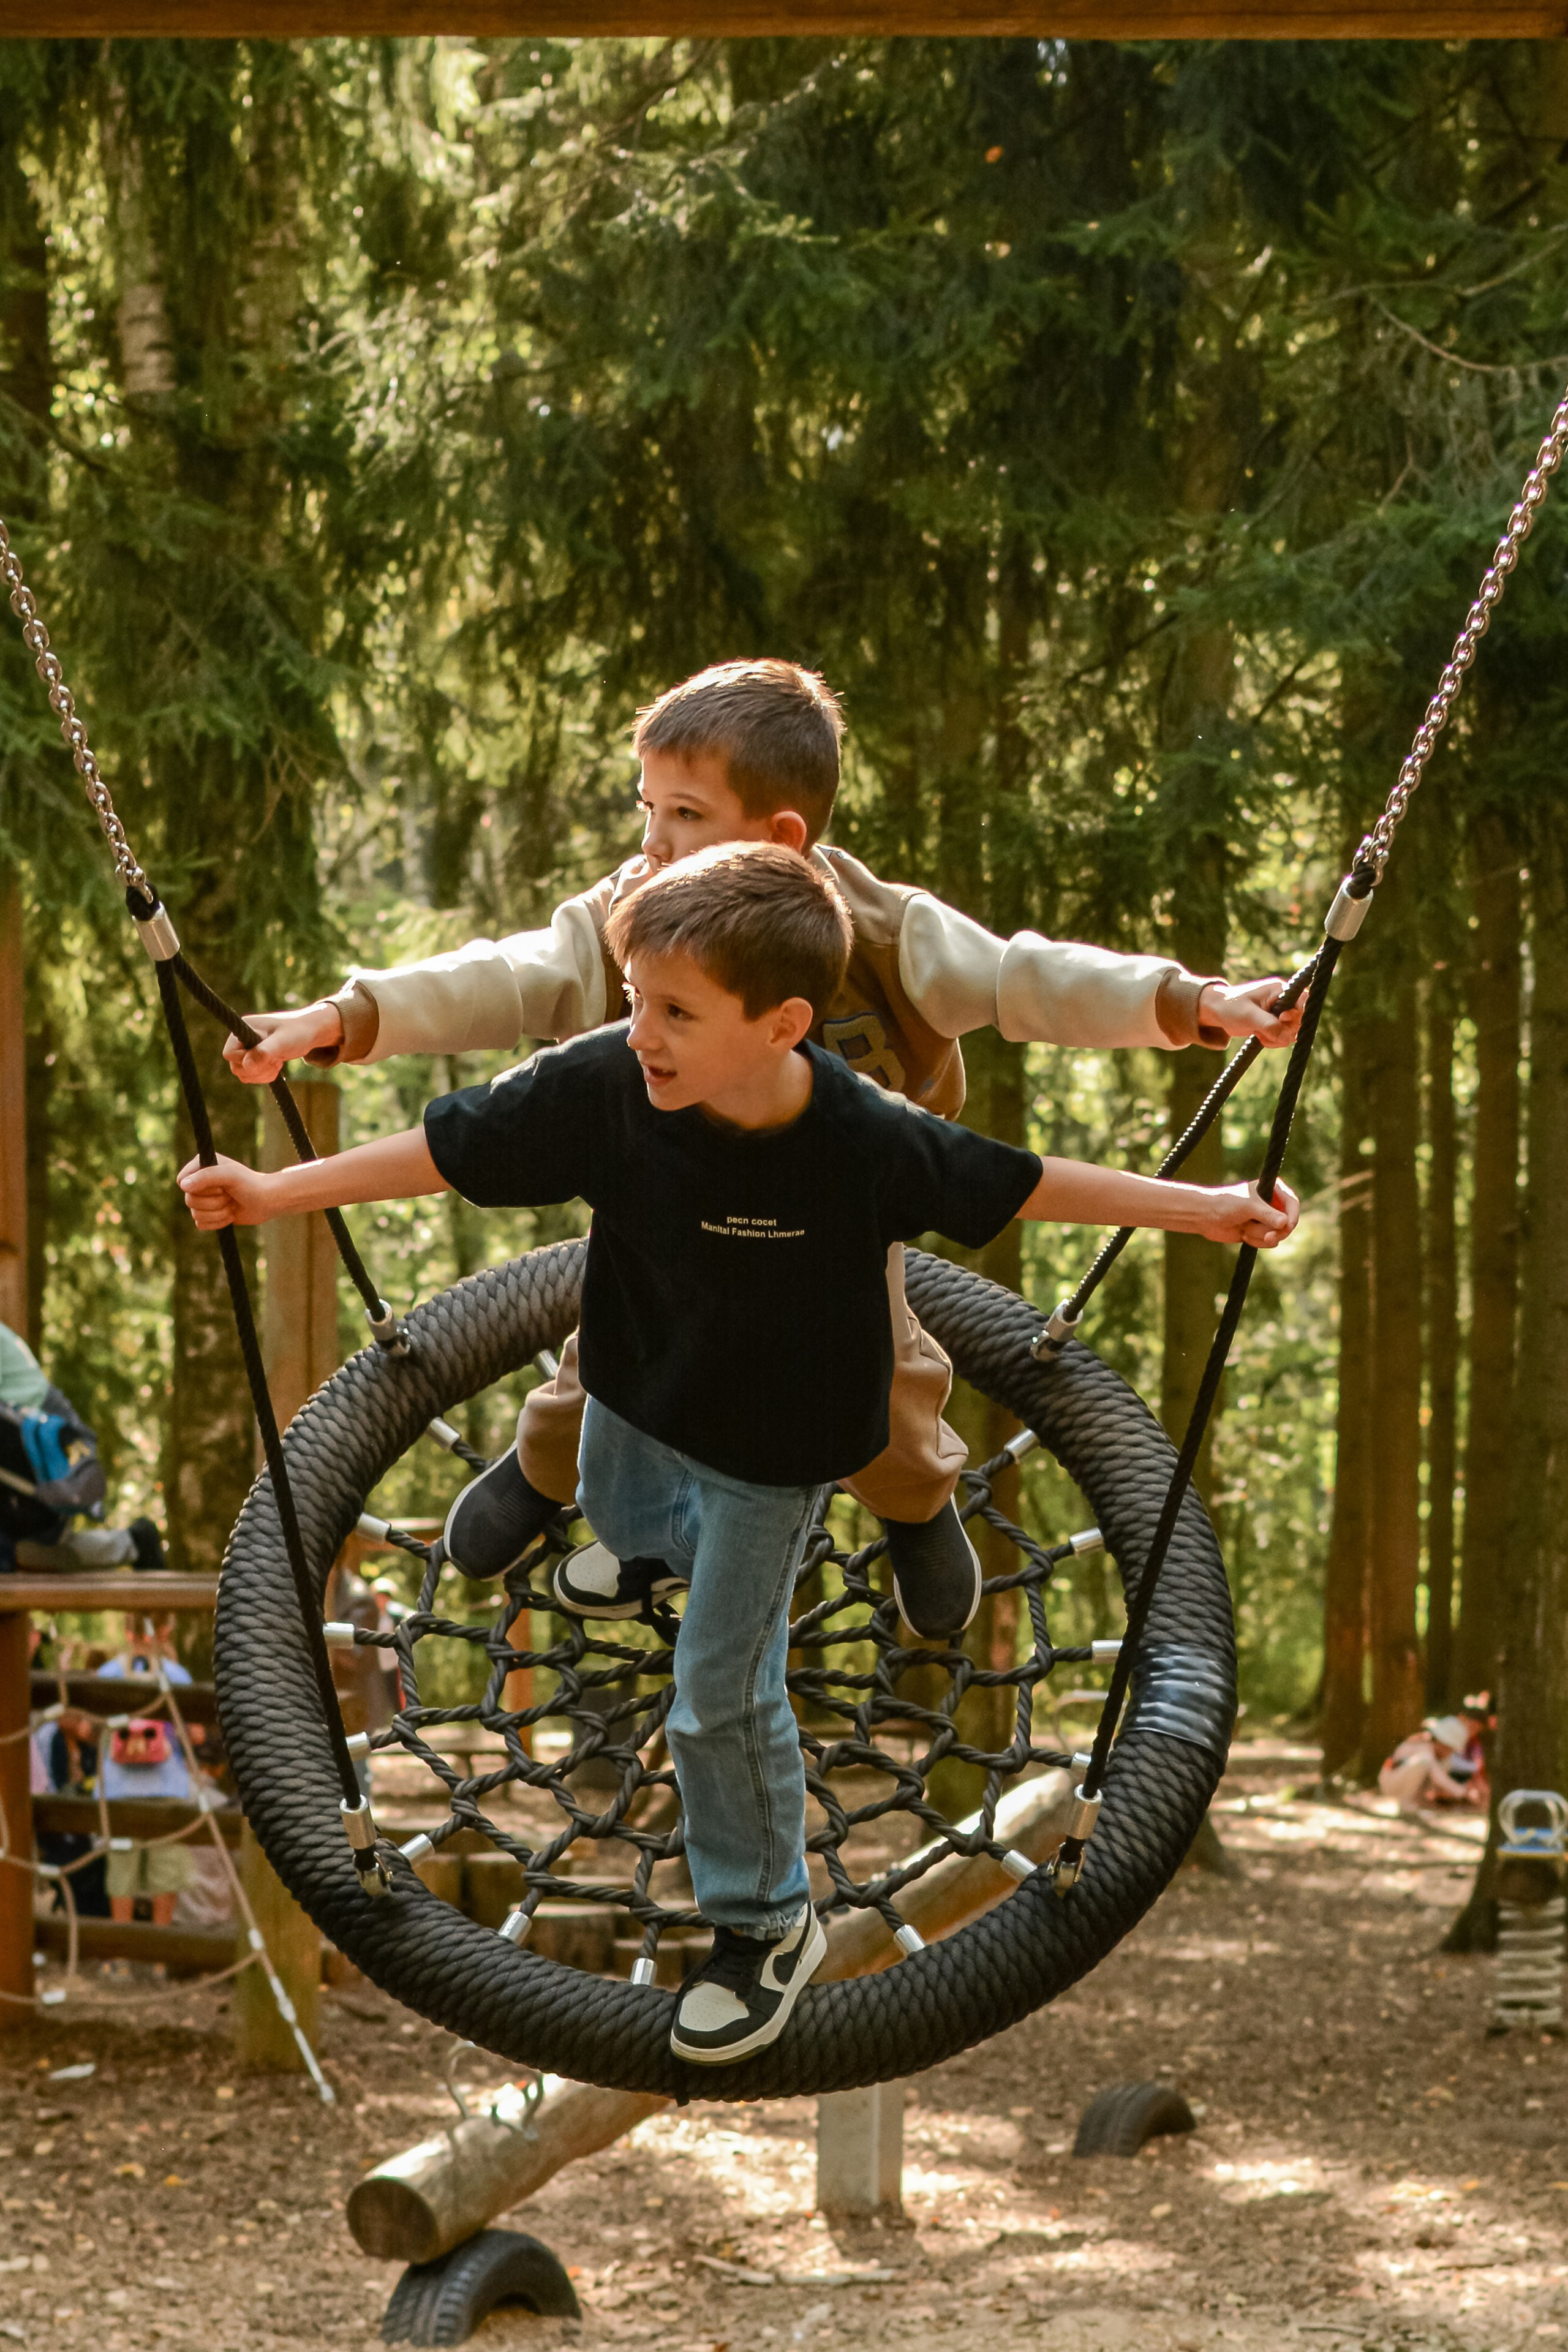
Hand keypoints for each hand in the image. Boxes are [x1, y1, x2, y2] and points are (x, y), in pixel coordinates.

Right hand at [178, 1153, 275, 1229]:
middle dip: (213, 1202)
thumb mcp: (230, 1176)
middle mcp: (200, 1181)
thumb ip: (206, 1176)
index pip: (182, 1181)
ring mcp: (205, 1198)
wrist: (267, 1202)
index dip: (199, 1188)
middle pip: (189, 1200)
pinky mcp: (210, 1214)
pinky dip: (217, 1222)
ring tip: (232, 1205)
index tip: (220, 1186)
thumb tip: (183, 1185)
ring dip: (217, 1213)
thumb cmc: (251, 1184)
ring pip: (195, 1214)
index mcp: (202, 1166)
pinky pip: (201, 1224)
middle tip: (229, 1195)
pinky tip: (230, 1215)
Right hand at [222, 1002, 342, 1084]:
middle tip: (276, 1060)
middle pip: (236, 1067)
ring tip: (278, 1060)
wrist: (310, 1032)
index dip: (246, 1060)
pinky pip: (252, 1075)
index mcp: (244, 1028)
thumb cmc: (298, 1033)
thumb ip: (264, 1052)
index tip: (267, 1055)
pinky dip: (265, 1075)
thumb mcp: (283, 1042)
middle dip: (257, 1069)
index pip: (229, 1054)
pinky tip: (277, 1063)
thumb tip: (247, 1065)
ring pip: (244, 1073)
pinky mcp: (255, 1057)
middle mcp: (241, 1038)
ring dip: (262, 1073)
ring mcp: (248, 1048)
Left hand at [1191, 1178, 1299, 1248]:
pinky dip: (1257, 1241)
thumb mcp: (1247, 1207)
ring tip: (1245, 1228)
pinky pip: (1269, 1242)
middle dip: (1276, 1231)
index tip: (1288, 1226)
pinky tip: (1243, 1234)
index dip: (1293, 1215)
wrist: (1205, 1217)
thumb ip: (1267, 1214)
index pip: (1292, 1202)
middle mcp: (1271, 1203)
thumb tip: (1285, 1223)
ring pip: (1278, 1234)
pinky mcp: (1259, 1231)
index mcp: (1272, 1189)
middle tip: (1268, 1237)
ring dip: (1261, 1235)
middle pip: (1288, 1222)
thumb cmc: (1225, 1204)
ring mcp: (1266, 1218)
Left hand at [1198, 978, 1302, 1049]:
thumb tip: (1287, 1038)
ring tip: (1258, 1033)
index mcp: (1279, 990)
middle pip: (1299, 1020)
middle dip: (1283, 1030)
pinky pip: (1282, 1037)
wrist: (1217, 1011)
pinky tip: (1259, 1037)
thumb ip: (1269, 1025)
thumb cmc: (1231, 1007)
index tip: (1281, 1019)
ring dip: (1276, 1038)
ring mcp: (1279, 1012)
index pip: (1303, 1000)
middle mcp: (1283, 1000)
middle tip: (1264, 1031)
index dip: (1296, 1013)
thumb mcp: (1249, 1016)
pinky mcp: (1274, 1023)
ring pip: (1291, 1031)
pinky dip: (1272, 1040)